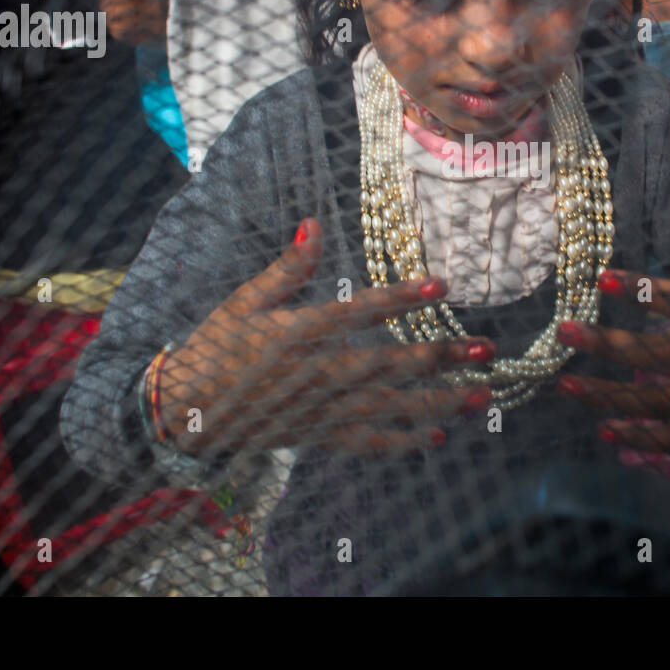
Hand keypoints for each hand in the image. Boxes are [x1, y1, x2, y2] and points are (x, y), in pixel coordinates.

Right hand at [157, 218, 492, 458]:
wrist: (185, 411)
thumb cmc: (216, 347)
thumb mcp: (244, 301)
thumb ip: (286, 269)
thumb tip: (315, 226)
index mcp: (298, 334)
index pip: (359, 312)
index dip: (400, 299)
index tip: (440, 288)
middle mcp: (316, 374)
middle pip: (388, 365)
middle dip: (439, 357)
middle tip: (485, 351)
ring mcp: (319, 409)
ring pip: (388, 407)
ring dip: (438, 402)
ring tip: (480, 396)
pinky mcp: (317, 435)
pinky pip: (366, 441)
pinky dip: (401, 442)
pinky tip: (439, 438)